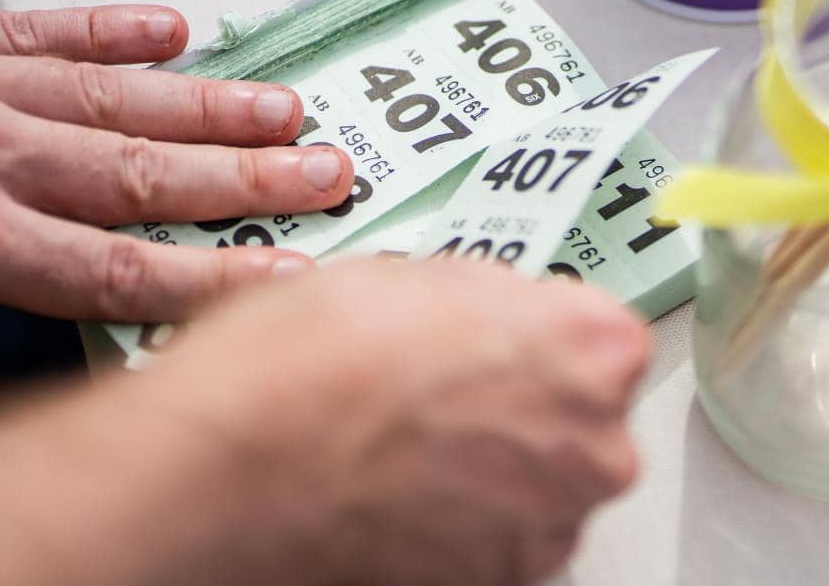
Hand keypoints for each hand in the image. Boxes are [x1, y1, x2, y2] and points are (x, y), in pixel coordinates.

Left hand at [0, 0, 354, 434]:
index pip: (113, 269)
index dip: (212, 277)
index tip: (291, 277)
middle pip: (140, 175)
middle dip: (247, 179)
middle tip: (332, 171)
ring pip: (112, 97)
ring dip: (208, 104)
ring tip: (288, 106)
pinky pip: (38, 23)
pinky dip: (109, 24)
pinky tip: (172, 25)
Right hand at [99, 259, 652, 585]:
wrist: (229, 474)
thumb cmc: (308, 367)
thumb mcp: (413, 274)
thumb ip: (492, 298)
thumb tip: (501, 308)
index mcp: (592, 347)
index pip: (600, 332)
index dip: (539, 333)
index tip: (503, 338)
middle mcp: (596, 444)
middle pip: (583, 413)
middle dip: (526, 400)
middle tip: (445, 387)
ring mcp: (551, 523)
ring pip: (544, 479)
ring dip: (499, 462)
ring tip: (412, 440)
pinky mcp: (503, 580)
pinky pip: (503, 534)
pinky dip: (469, 517)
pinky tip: (405, 486)